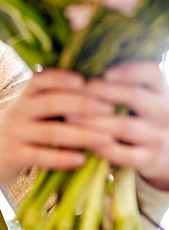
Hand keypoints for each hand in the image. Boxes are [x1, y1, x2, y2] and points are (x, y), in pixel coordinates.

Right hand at [0, 68, 114, 210]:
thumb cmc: (20, 129)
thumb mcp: (31, 109)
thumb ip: (55, 100)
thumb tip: (99, 90)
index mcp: (26, 95)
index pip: (43, 79)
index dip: (63, 78)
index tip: (86, 81)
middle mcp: (19, 110)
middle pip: (52, 103)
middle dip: (83, 104)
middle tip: (111, 108)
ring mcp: (16, 133)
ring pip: (50, 132)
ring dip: (81, 134)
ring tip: (106, 137)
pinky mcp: (14, 156)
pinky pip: (41, 157)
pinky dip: (62, 158)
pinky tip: (83, 160)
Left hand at [84, 62, 168, 190]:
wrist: (167, 153)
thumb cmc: (144, 117)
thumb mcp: (144, 98)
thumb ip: (123, 85)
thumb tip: (84, 70)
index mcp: (162, 91)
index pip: (152, 74)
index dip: (129, 71)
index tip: (105, 73)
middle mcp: (164, 112)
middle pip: (135, 96)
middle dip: (103, 91)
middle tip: (79, 92)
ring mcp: (158, 136)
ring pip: (124, 126)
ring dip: (93, 120)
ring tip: (70, 116)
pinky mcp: (150, 159)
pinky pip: (123, 153)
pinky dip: (101, 146)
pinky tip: (85, 140)